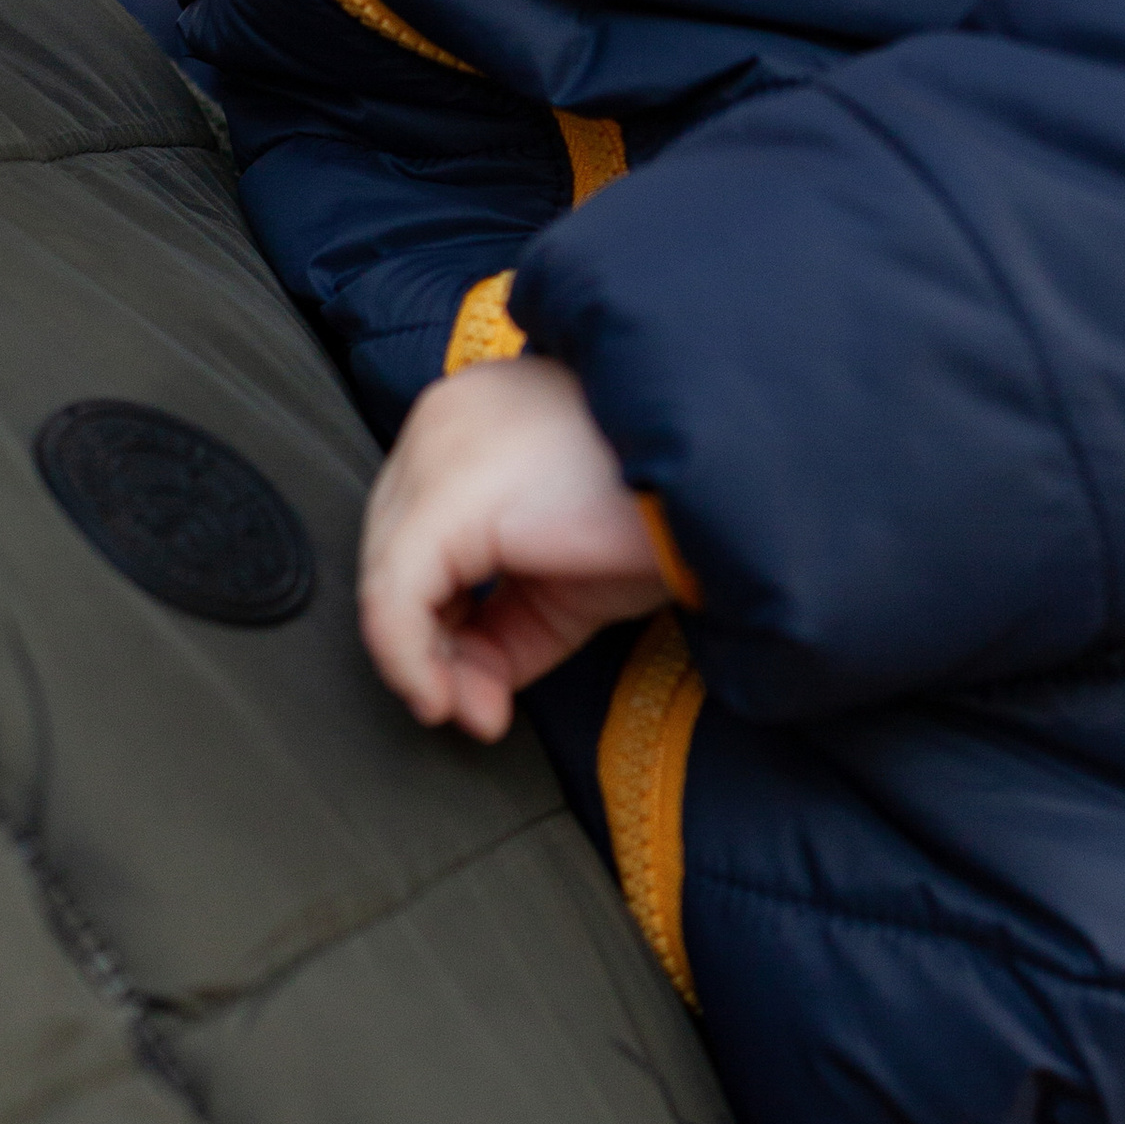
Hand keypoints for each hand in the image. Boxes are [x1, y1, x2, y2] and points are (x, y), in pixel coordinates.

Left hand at [358, 354, 666, 739]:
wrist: (736, 482)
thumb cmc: (681, 512)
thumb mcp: (581, 570)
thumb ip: (511, 615)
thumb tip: (468, 693)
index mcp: (483, 414)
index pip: (423, 531)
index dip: (439, 621)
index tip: (483, 688)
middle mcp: (449, 419)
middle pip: (398, 554)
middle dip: (433, 650)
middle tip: (476, 709)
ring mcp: (441, 450)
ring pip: (388, 579)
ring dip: (428, 667)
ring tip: (475, 709)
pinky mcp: (445, 498)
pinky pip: (396, 600)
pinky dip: (414, 664)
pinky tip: (459, 701)